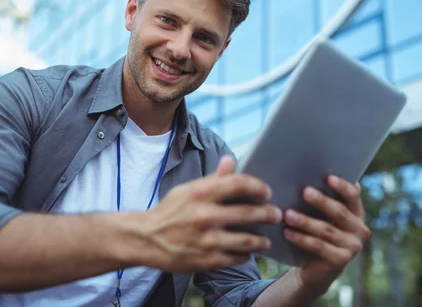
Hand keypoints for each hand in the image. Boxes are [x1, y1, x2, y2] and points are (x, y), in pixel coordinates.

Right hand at [136, 156, 282, 271]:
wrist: (146, 239)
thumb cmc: (170, 211)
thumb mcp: (188, 190)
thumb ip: (213, 179)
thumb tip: (231, 161)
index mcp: (201, 193)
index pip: (239, 184)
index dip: (258, 187)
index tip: (266, 192)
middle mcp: (205, 216)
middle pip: (249, 213)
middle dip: (268, 214)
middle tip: (276, 214)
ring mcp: (208, 240)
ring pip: (248, 240)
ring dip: (262, 239)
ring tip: (266, 238)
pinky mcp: (208, 260)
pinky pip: (237, 258)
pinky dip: (246, 254)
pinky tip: (248, 251)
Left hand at [283, 176, 369, 295]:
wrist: (316, 268)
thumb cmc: (317, 233)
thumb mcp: (322, 216)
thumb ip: (323, 198)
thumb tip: (309, 172)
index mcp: (357, 213)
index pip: (353, 196)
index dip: (342, 186)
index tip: (328, 177)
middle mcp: (360, 229)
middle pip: (340, 212)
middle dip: (321, 201)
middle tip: (304, 191)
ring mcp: (353, 247)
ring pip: (326, 230)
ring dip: (305, 221)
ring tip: (288, 214)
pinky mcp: (341, 261)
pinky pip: (319, 246)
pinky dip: (301, 238)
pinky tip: (287, 232)